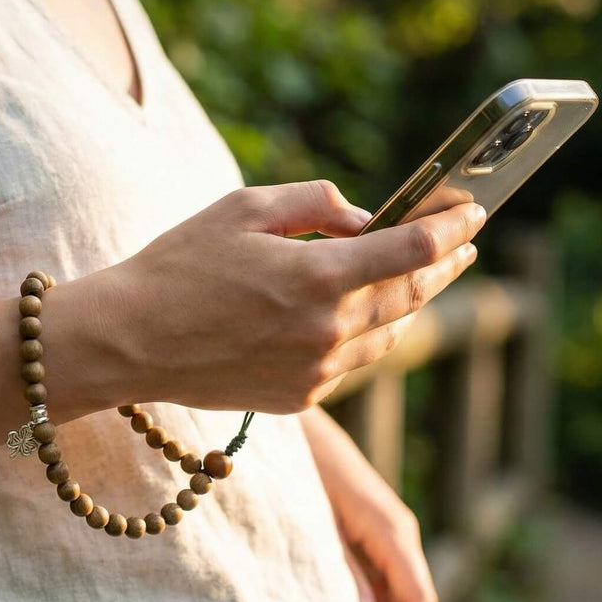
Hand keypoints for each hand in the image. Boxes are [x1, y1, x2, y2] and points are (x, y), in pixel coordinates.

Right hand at [110, 179, 482, 412]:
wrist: (128, 342)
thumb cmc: (177, 267)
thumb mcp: (242, 208)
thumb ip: (314, 204)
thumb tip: (363, 219)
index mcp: (317, 277)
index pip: (413, 250)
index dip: (452, 227)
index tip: (472, 210)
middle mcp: (326, 331)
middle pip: (411, 295)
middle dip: (444, 265)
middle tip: (463, 245)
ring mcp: (314, 372)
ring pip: (387, 336)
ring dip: (408, 304)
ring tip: (418, 281)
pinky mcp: (297, 398)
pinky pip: (349, 364)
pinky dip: (363, 337)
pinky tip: (359, 319)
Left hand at [301, 408, 437, 601]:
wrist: (296, 429)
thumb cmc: (304, 472)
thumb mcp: (319, 524)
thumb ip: (343, 568)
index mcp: (392, 533)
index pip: (417, 599)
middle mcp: (397, 536)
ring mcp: (386, 536)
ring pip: (397, 599)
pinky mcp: (369, 535)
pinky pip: (382, 584)